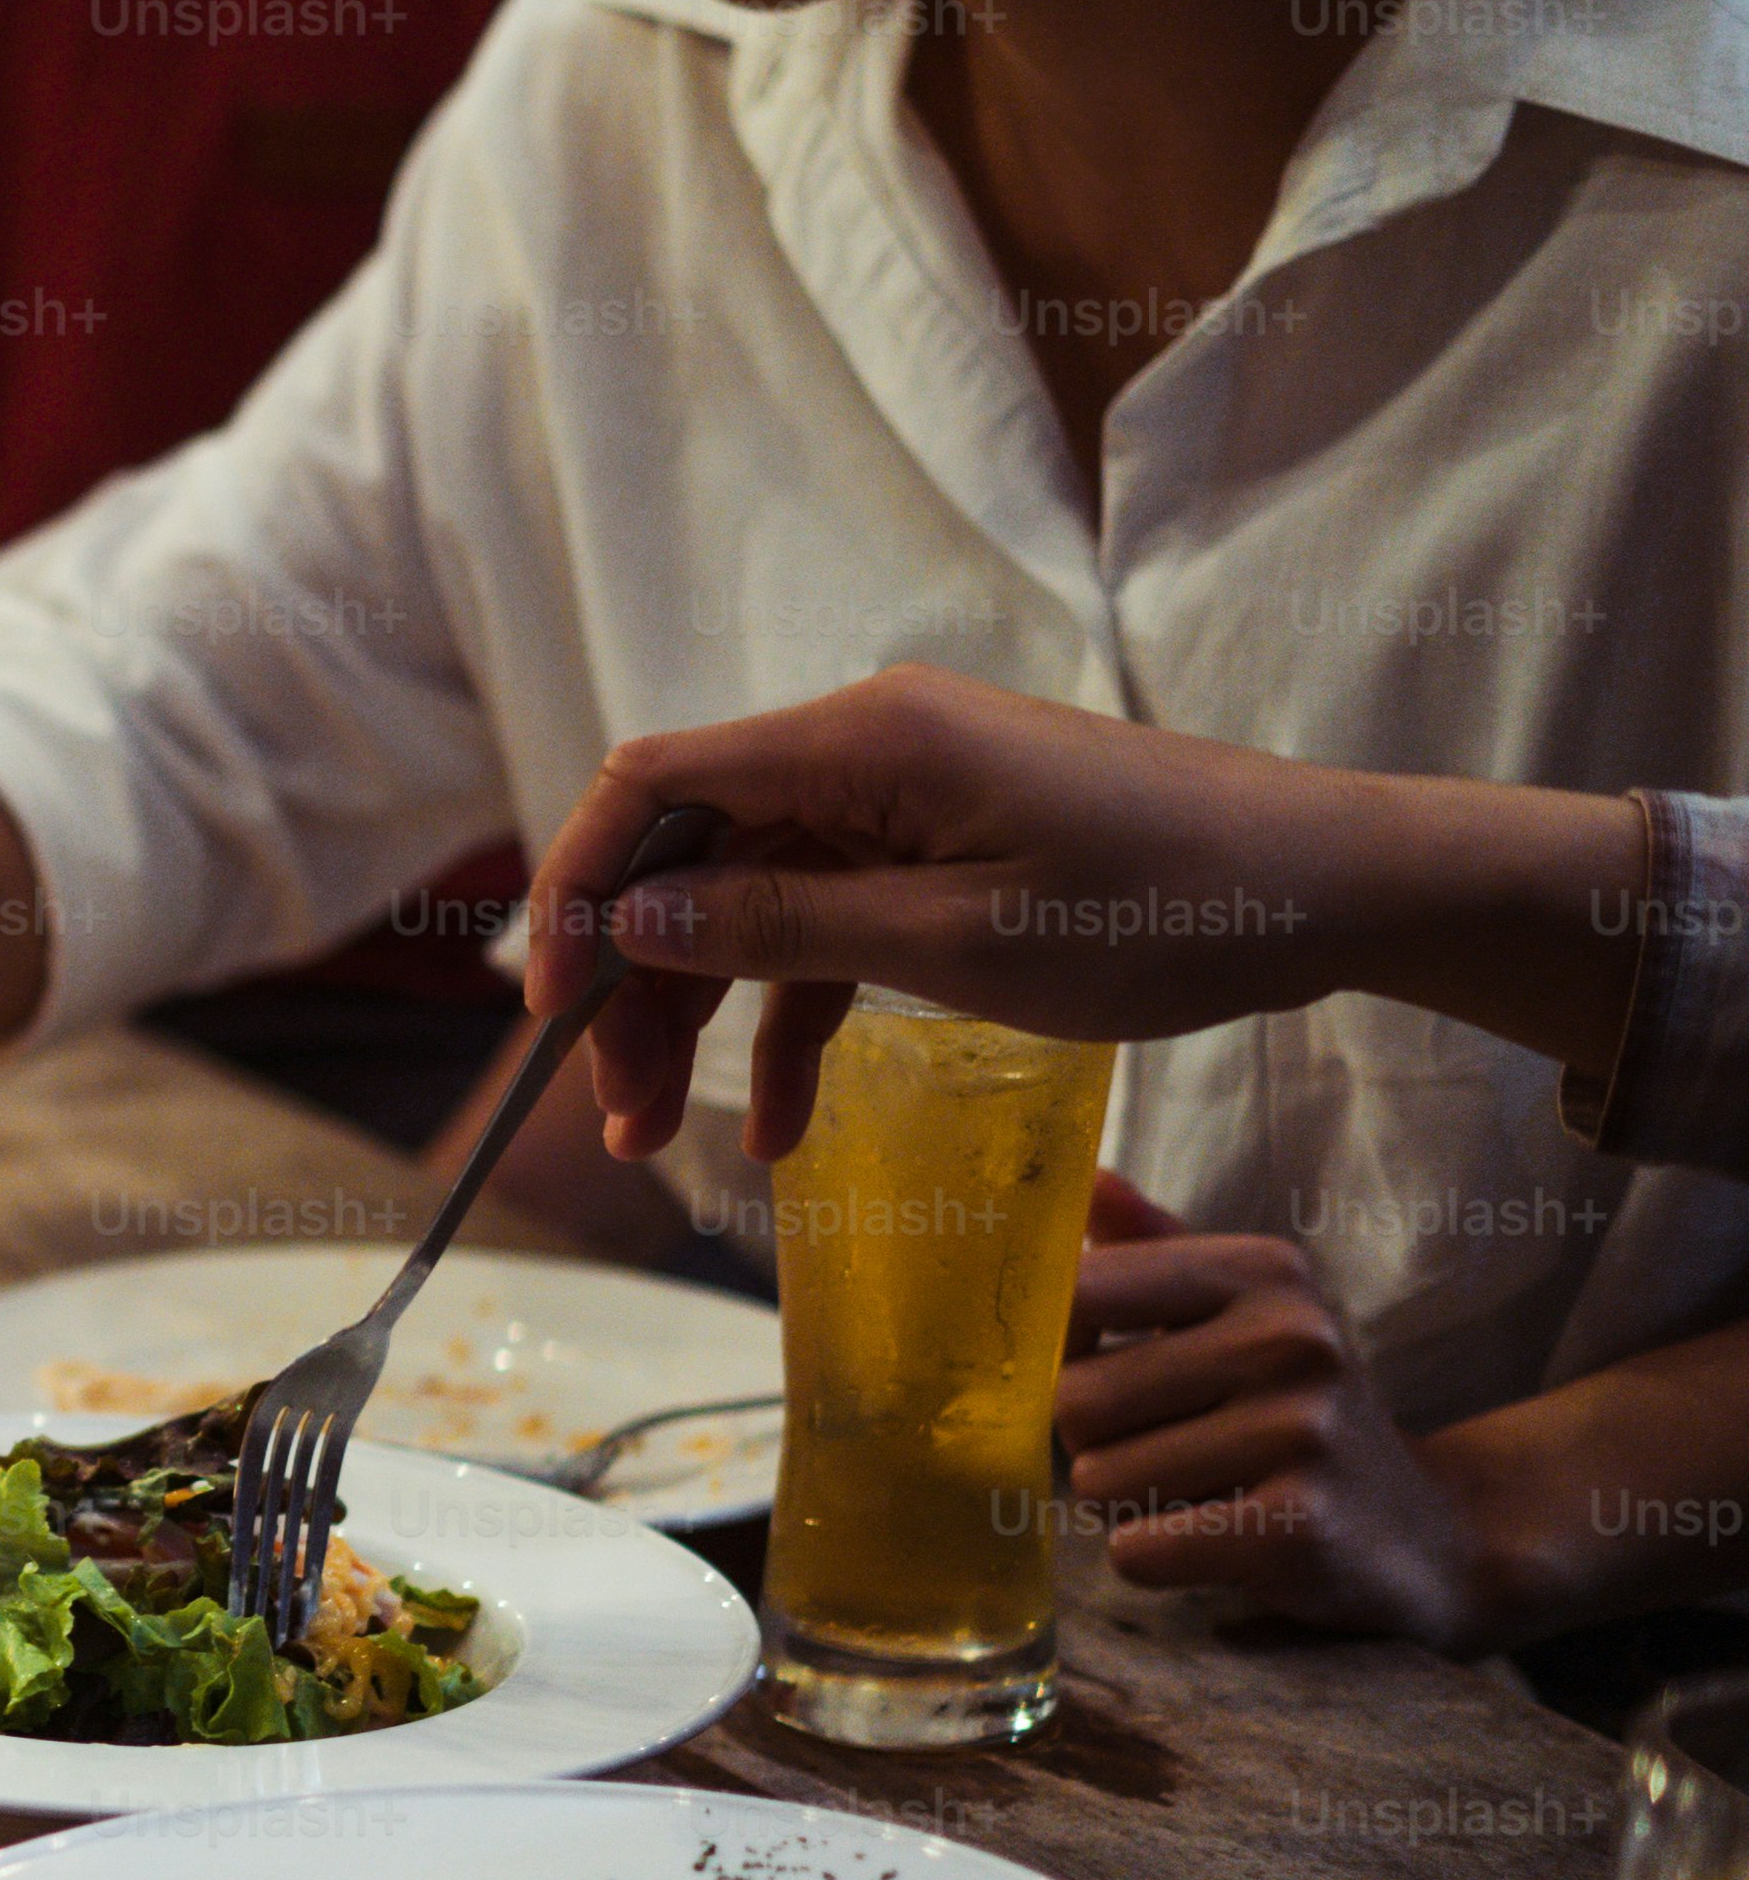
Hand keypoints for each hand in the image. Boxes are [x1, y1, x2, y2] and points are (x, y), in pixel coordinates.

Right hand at [521, 666, 1569, 1161]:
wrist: (1328, 887)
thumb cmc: (1166, 908)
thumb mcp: (957, 943)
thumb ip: (781, 925)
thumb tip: (635, 920)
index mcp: (859, 742)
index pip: (651, 785)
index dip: (578, 888)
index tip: (551, 1007)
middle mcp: (863, 749)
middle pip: (688, 854)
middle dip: (633, 983)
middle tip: (616, 1113)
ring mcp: (902, 796)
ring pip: (744, 901)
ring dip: (698, 1016)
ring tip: (669, 1138)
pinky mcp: (939, 845)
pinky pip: (824, 925)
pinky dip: (791, 1018)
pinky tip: (782, 1128)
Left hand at [1055, 1173, 1492, 1643]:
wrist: (1428, 1529)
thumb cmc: (1299, 1413)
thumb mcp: (1245, 1314)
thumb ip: (1156, 1250)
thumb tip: (1085, 1178)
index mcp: (1265, 1271)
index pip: (1078, 1294)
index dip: (1059, 1349)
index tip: (1100, 1367)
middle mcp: (1290, 1339)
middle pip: (1075, 1401)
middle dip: (1095, 1443)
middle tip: (1171, 1451)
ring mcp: (1301, 1433)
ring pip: (1099, 1481)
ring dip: (1128, 1504)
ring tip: (1205, 1494)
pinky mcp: (1297, 1526)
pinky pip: (1139, 1548)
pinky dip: (1156, 1556)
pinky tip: (1219, 1542)